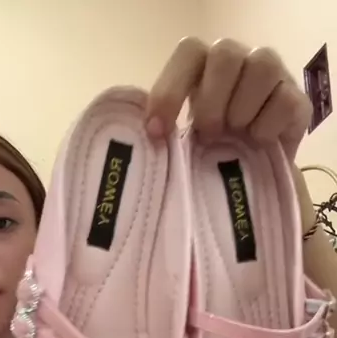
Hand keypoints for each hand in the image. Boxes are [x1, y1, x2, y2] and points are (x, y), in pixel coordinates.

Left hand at [145, 38, 311, 160]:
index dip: (170, 90)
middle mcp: (241, 60)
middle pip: (225, 54)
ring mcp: (274, 74)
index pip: (188, 52)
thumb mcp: (184, 139)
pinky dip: (266, 127)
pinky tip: (258, 143)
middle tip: (207, 135)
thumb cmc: (213, 151)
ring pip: (261, 68)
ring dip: (241, 110)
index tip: (158, 131)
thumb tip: (148, 136)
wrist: (255, 176)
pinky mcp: (298, 99)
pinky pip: (284, 101)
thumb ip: (167, 129)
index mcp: (206, 65)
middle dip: (211, 101)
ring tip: (236, 136)